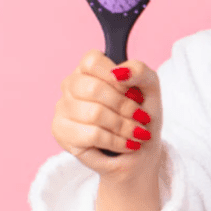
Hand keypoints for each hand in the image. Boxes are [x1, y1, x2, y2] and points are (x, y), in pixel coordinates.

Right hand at [51, 50, 163, 187]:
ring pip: (94, 114)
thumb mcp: (149, 86)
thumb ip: (139, 70)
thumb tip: (120, 71)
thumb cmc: (141, 113)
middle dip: (125, 106)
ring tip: (136, 132)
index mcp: (89, 68)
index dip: (116, 78)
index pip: (92, 61)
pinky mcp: (61, 131)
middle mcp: (71, 84)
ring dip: (124, 126)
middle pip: (93, 88)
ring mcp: (62, 107)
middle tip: (140, 117)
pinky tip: (126, 144)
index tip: (134, 93)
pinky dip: (116, 141)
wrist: (141, 149)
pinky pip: (92, 135)